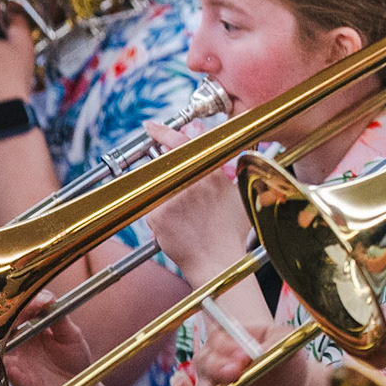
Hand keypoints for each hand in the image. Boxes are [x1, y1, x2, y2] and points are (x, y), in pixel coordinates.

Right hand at [1, 292, 97, 385]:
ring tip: (13, 336)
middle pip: (7, 328)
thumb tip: (49, 299)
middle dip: (12, 319)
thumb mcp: (72, 334)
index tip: (41, 301)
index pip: (23, 311)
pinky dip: (13, 373)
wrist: (80, 385)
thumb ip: (60, 318)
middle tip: (24, 313)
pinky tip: (13, 367)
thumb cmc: (74, 357)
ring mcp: (19, 363)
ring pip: (4, 352)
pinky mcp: (23, 383)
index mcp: (32, 328)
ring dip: (6, 345)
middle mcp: (21, 344)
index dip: (30, 304)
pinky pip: (14, 378)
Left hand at [145, 124, 251, 278]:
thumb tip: (219, 154)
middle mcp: (191, 181)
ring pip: (155, 183)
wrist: (217, 260)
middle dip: (155, 154)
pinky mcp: (158, 215)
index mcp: (211, 172)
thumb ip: (225, 171)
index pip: (183, 142)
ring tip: (178, 209)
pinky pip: (150, 206)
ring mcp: (172, 197)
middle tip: (149, 147)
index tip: (151, 126)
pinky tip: (173, 226)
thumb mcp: (236, 195)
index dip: (164, 131)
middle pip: (164, 158)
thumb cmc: (229, 231)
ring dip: (159, 189)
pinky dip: (156, 213)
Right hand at [188, 316, 325, 385]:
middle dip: (218, 368)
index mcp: (231, 340)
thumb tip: (259, 352)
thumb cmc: (287, 364)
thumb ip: (276, 342)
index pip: (219, 337)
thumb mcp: (288, 344)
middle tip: (235, 374)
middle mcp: (216, 363)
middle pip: (205, 362)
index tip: (244, 356)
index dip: (228, 346)